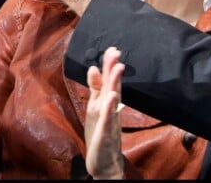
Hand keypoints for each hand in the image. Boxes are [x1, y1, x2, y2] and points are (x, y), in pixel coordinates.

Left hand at [85, 47, 124, 179]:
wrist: (105, 162)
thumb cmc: (101, 133)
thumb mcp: (95, 107)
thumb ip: (95, 88)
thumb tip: (92, 67)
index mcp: (107, 102)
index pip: (108, 80)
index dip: (109, 65)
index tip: (111, 48)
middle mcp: (111, 108)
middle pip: (113, 85)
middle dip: (113, 69)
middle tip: (116, 52)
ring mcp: (110, 120)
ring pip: (113, 99)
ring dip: (115, 83)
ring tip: (117, 67)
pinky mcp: (105, 132)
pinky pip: (107, 118)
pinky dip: (109, 107)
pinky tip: (110, 96)